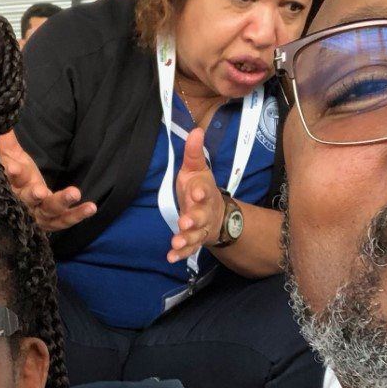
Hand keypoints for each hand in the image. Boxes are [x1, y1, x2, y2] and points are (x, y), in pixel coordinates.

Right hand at [0, 131, 95, 232]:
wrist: (18, 200)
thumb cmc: (15, 171)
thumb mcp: (10, 154)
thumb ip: (6, 139)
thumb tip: (2, 115)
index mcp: (12, 184)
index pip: (10, 178)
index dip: (11, 173)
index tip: (13, 168)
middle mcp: (23, 201)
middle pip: (27, 200)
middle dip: (33, 195)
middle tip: (40, 191)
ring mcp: (38, 213)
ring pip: (49, 211)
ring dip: (62, 203)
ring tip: (75, 193)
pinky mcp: (51, 220)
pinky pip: (64, 220)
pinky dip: (77, 215)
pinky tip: (91, 208)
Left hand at [168, 128, 224, 263]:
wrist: (216, 214)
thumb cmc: (200, 189)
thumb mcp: (196, 169)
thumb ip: (194, 152)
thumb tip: (196, 129)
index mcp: (203, 193)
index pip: (203, 191)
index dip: (199, 192)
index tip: (195, 192)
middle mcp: (203, 212)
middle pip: (200, 216)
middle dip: (193, 219)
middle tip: (185, 221)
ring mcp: (200, 229)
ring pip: (194, 235)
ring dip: (186, 239)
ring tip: (175, 243)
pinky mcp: (194, 241)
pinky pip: (188, 249)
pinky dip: (180, 254)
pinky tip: (170, 257)